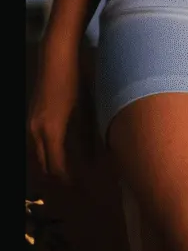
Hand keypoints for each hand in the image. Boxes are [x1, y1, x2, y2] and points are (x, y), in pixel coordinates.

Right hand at [28, 48, 81, 182]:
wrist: (56, 58)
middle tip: (79, 191)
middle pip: (44, 169)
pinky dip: (46, 159)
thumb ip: (87, 137)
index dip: (72, 182)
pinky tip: (59, 162)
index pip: (59, 169)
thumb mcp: (86, 111)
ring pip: (38, 160)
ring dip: (51, 172)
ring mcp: (31, 127)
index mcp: (52, 132)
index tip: (86, 190)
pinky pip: (36, 149)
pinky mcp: (31, 121)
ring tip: (70, 181)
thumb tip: (94, 161)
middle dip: (60, 182)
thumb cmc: (77, 81)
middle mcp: (36, 133)